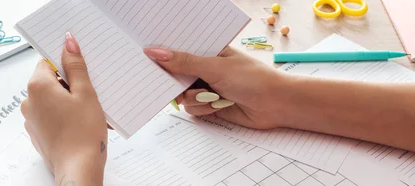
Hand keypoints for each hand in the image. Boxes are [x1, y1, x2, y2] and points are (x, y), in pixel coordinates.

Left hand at [21, 32, 106, 185]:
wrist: (78, 168)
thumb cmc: (83, 133)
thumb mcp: (85, 92)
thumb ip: (75, 65)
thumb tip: (68, 43)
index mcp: (37, 86)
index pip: (47, 61)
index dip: (65, 63)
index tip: (80, 70)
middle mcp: (29, 102)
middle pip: (49, 81)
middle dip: (69, 84)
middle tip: (89, 93)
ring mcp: (31, 119)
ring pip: (51, 99)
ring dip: (67, 100)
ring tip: (87, 111)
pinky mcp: (37, 133)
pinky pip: (50, 115)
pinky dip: (63, 115)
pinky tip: (80, 123)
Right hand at [144, 46, 288, 128]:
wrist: (276, 105)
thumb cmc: (252, 79)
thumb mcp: (215, 67)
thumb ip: (184, 62)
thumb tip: (156, 52)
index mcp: (207, 51)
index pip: (178, 49)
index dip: (163, 54)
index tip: (146, 56)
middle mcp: (204, 68)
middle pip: (175, 74)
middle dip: (176, 81)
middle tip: (178, 82)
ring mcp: (205, 87)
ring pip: (181, 95)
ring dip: (195, 98)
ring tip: (213, 96)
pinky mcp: (208, 105)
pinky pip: (191, 109)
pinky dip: (202, 108)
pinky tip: (218, 105)